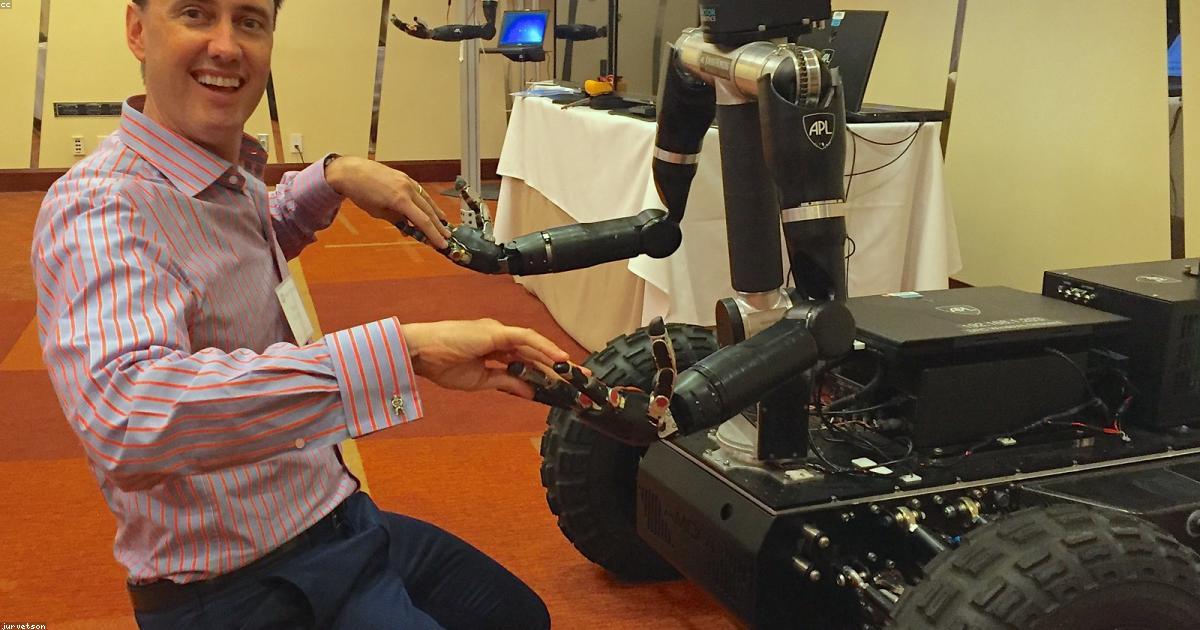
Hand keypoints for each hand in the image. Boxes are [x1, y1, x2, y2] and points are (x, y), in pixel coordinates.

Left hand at [324, 156, 452, 247]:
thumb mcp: (377, 212)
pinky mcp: (405, 177)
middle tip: (446, 237)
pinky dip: (427, 202)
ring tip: (443, 224)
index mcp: (400, 200)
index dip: (433, 234)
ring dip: (436, 213)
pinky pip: (420, 192)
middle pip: (429, 211)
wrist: (351, 171)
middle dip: (438, 226)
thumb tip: (408, 228)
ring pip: (427, 200)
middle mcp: (407, 189)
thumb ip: (396, 220)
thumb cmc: (360, 192)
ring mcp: (407, 181)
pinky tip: (430, 208)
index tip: (441, 244)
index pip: (423, 221)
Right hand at [401, 319, 571, 397]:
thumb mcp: (480, 381)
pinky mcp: (496, 332)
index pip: (525, 361)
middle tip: (579, 381)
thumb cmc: (441, 364)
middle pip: (535, 353)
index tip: (561, 385)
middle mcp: (498, 337)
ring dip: (556, 360)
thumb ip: (505, 382)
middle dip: (557, 368)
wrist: (420, 353)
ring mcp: (498, 333)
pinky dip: (544, 347)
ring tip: (577, 373)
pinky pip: (526, 339)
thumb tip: (529, 390)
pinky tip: (560, 359)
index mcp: (492, 349)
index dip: (544, 372)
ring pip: (535, 346)